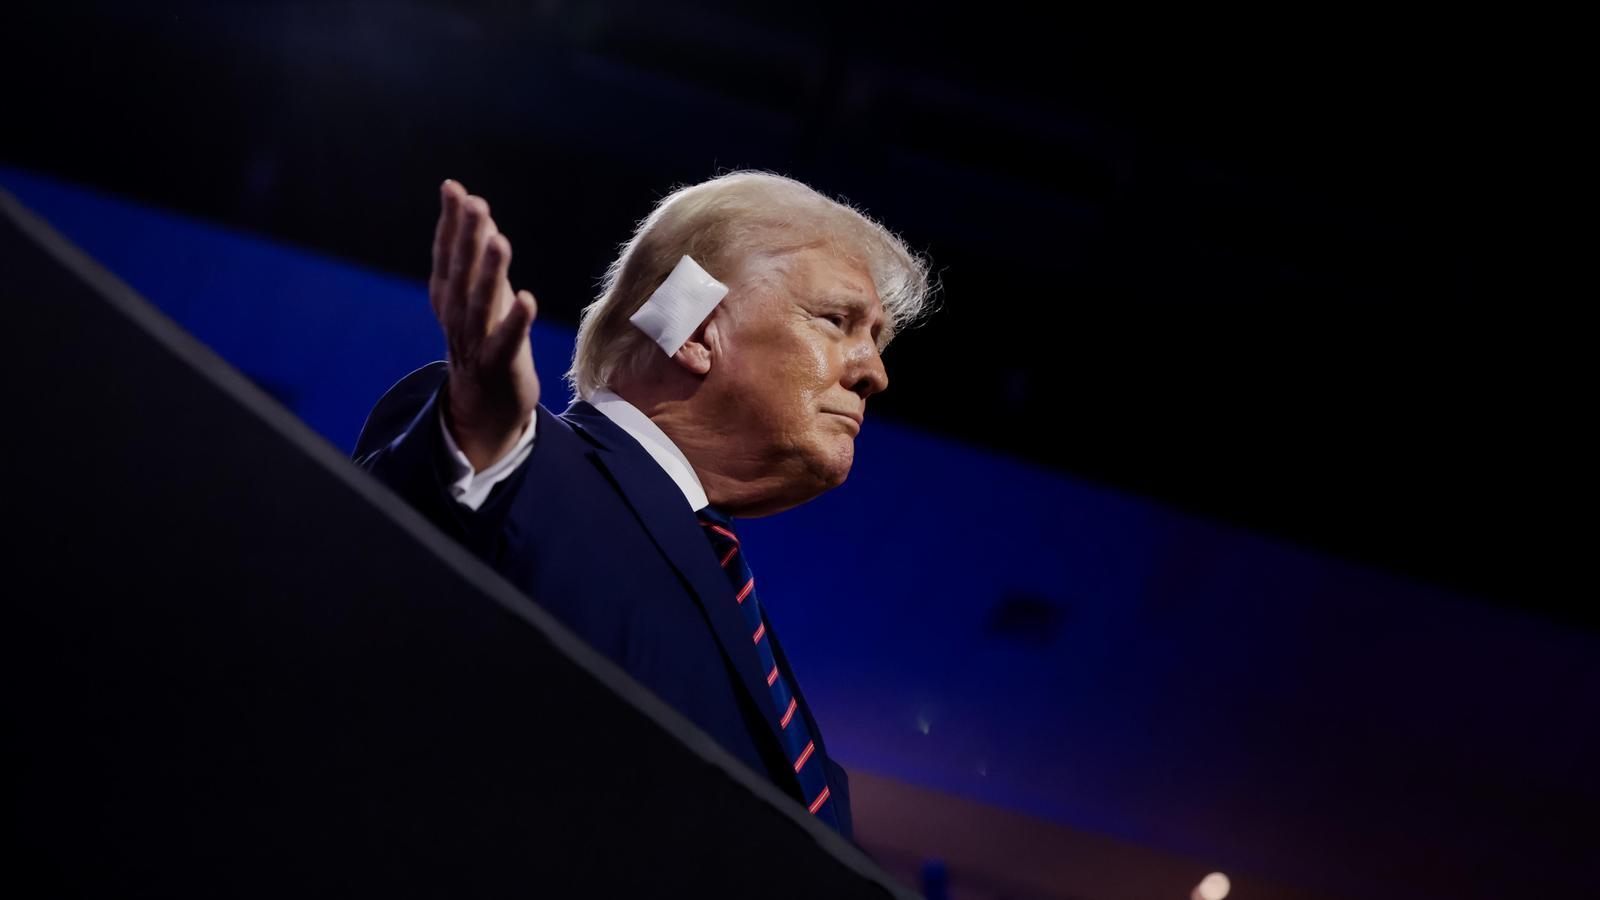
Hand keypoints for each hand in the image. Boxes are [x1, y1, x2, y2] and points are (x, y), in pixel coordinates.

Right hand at [430, 179, 539, 470]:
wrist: (483, 407)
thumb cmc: (485, 341)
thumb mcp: (479, 295)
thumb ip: (476, 255)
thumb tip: (475, 209)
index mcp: (448, 296)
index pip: (447, 254)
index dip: (450, 222)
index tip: (453, 189)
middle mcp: (457, 316)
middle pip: (462, 272)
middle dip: (468, 237)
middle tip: (476, 204)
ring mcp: (476, 341)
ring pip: (481, 303)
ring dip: (490, 273)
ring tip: (500, 241)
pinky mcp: (499, 364)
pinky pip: (506, 341)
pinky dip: (514, 321)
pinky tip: (527, 299)